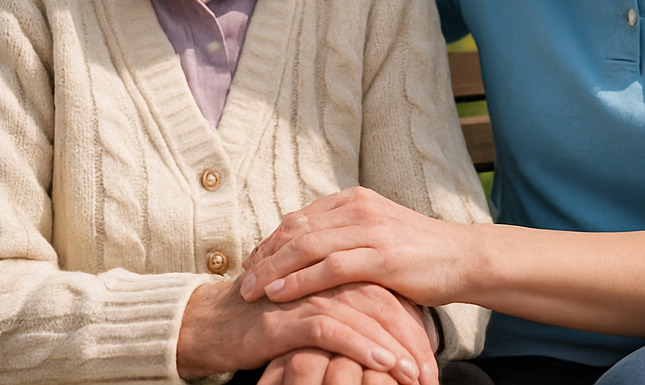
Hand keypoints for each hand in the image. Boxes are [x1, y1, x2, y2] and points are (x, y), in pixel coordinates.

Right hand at [177, 276, 436, 384]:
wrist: (212, 324)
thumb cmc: (266, 322)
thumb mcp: (314, 314)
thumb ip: (346, 310)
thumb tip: (389, 337)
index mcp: (334, 270)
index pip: (386, 292)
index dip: (413, 324)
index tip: (432, 358)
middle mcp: (324, 276)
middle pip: (383, 301)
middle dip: (411, 340)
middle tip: (431, 373)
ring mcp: (307, 294)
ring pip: (365, 315)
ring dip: (395, 347)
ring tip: (417, 374)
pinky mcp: (288, 316)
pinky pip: (335, 330)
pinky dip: (363, 347)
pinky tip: (385, 364)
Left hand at [240, 187, 469, 308]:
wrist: (464, 258)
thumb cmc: (420, 254)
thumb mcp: (378, 235)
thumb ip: (346, 236)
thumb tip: (308, 250)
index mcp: (355, 200)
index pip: (299, 217)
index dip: (270, 241)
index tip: (251, 264)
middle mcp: (359, 209)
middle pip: (295, 229)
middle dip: (264, 255)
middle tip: (240, 278)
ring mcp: (371, 231)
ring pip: (306, 246)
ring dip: (273, 269)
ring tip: (249, 290)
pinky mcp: (382, 257)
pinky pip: (330, 268)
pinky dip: (299, 280)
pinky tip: (279, 294)